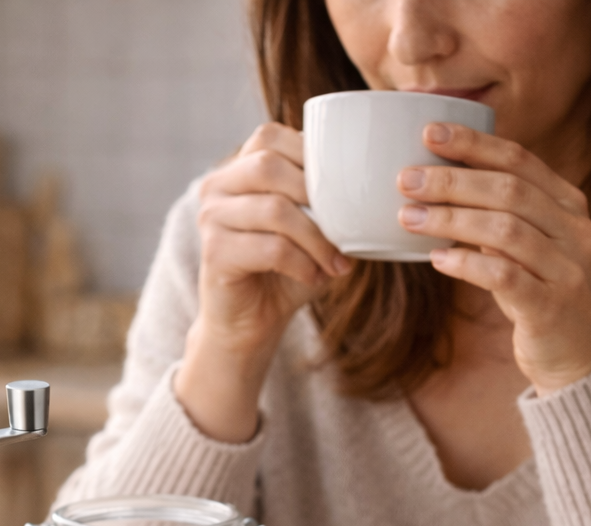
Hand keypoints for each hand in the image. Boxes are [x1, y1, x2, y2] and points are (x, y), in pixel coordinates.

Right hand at [176, 123, 349, 442]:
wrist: (250, 323)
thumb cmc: (285, 271)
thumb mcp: (313, 228)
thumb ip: (330, 199)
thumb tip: (380, 180)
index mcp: (237, 170)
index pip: (269, 137)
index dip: (309, 155)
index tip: (341, 190)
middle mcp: (216, 187)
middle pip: (268, 167)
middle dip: (317, 197)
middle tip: (344, 231)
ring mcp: (210, 219)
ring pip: (274, 210)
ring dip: (316, 238)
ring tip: (337, 262)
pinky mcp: (214, 254)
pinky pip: (270, 248)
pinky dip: (302, 264)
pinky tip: (316, 278)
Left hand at [397, 123, 590, 394]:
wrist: (581, 359)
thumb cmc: (542, 297)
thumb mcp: (528, 249)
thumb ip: (499, 219)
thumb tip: (440, 189)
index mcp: (568, 205)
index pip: (519, 160)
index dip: (474, 144)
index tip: (429, 133)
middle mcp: (573, 230)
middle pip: (508, 190)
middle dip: (451, 180)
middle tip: (405, 178)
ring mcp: (566, 267)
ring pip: (504, 229)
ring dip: (450, 219)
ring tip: (407, 216)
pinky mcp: (550, 306)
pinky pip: (504, 276)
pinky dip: (466, 264)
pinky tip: (436, 259)